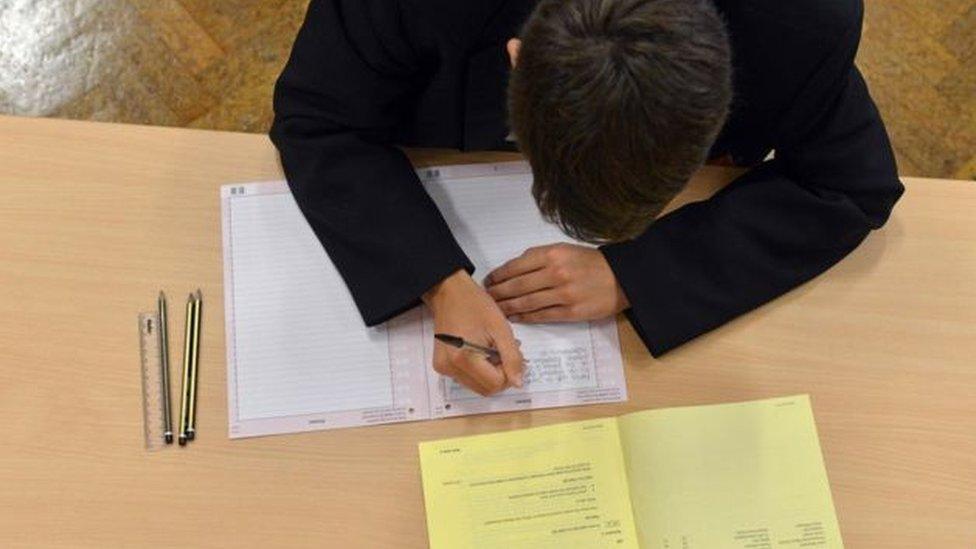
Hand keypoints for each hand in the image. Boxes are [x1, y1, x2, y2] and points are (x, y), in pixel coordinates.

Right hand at [423, 269, 523, 394]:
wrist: (449, 293)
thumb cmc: (474, 304)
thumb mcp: (501, 328)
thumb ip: (512, 357)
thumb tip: (518, 383)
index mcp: (464, 358)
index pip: (496, 384)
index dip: (509, 372)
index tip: (510, 353)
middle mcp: (450, 367)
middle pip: (486, 390)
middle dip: (500, 375)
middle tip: (502, 351)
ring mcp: (443, 368)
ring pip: (478, 386)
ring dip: (490, 374)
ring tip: (491, 349)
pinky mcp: (442, 366)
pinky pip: (467, 379)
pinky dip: (479, 371)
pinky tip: (480, 351)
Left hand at [485, 243, 628, 322]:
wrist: (621, 277)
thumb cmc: (590, 262)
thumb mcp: (564, 250)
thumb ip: (539, 258)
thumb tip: (512, 270)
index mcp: (552, 254)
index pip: (516, 266)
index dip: (498, 275)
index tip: (488, 281)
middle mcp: (556, 273)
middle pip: (517, 286)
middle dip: (498, 293)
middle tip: (487, 298)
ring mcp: (563, 294)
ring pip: (526, 302)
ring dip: (507, 307)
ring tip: (496, 309)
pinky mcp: (571, 312)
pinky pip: (541, 315)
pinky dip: (525, 317)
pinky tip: (514, 317)